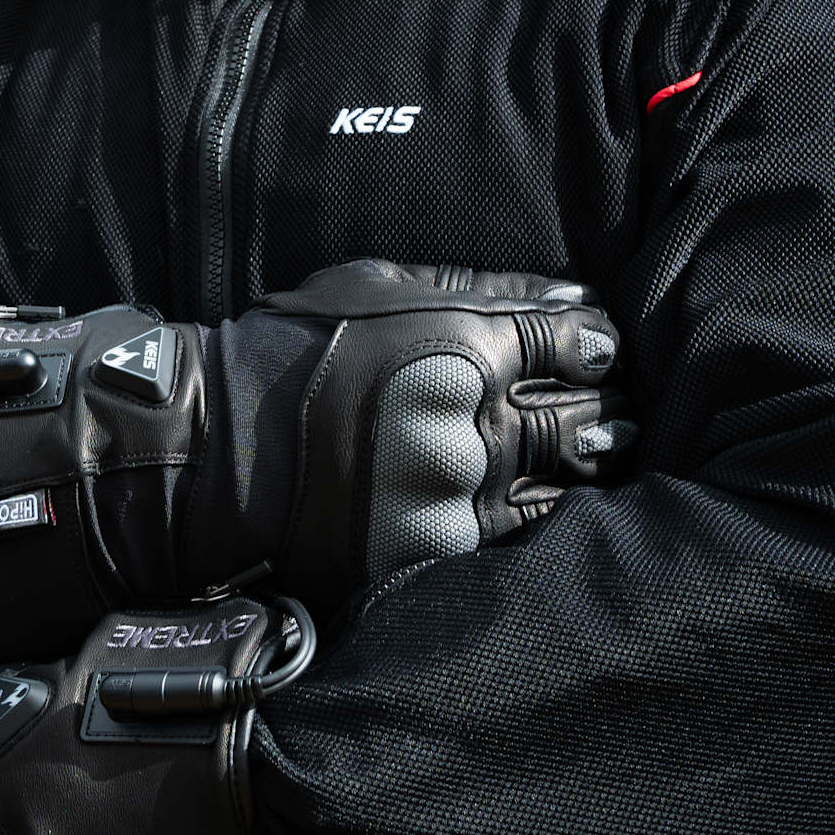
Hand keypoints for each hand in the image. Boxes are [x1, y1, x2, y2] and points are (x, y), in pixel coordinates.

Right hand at [0, 262, 634, 653]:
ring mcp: (457, 493)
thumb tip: (572, 295)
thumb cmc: (296, 347)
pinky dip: (542, 518)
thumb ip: (481, 286)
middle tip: (617, 410)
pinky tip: (545, 502)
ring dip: (586, 469)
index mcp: (469, 345)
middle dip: (608, 411)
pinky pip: (516, 537)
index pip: (580, 343)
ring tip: (594, 455)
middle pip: (584, 418)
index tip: (598, 350)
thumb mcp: (382, 284)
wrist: (218, 447)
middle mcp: (476, 423)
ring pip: (562, 483)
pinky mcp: (433, 550)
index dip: (598, 346)